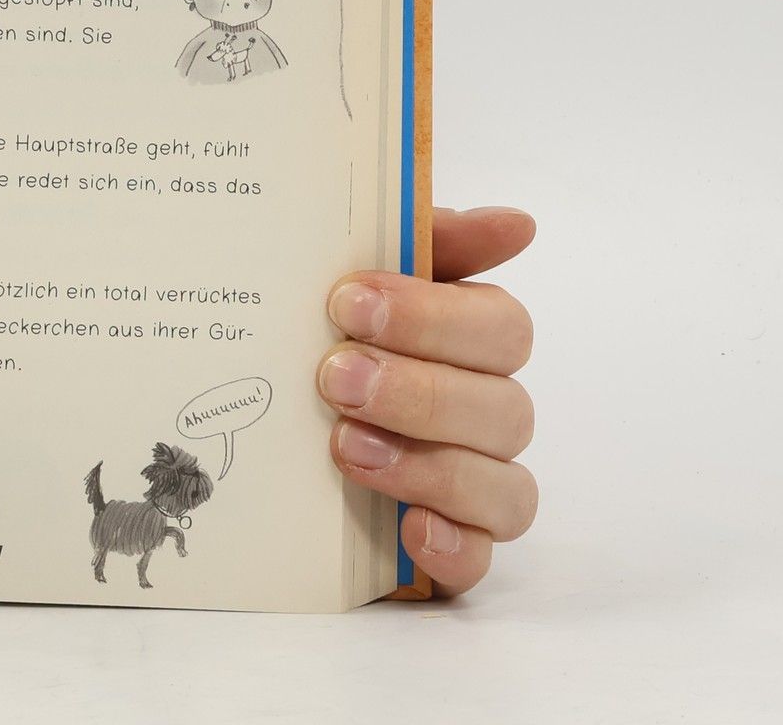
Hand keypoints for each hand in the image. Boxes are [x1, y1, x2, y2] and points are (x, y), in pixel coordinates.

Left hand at [319, 206, 536, 594]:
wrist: (265, 415)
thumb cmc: (326, 328)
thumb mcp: (355, 269)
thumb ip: (422, 237)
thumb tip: (516, 223)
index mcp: (470, 338)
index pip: (502, 326)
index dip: (433, 316)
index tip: (348, 299)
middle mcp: (485, 410)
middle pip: (504, 406)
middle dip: (418, 390)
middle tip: (334, 375)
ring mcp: (475, 483)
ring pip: (503, 486)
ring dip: (427, 464)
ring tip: (344, 444)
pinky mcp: (451, 547)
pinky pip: (482, 560)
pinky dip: (453, 546)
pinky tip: (410, 527)